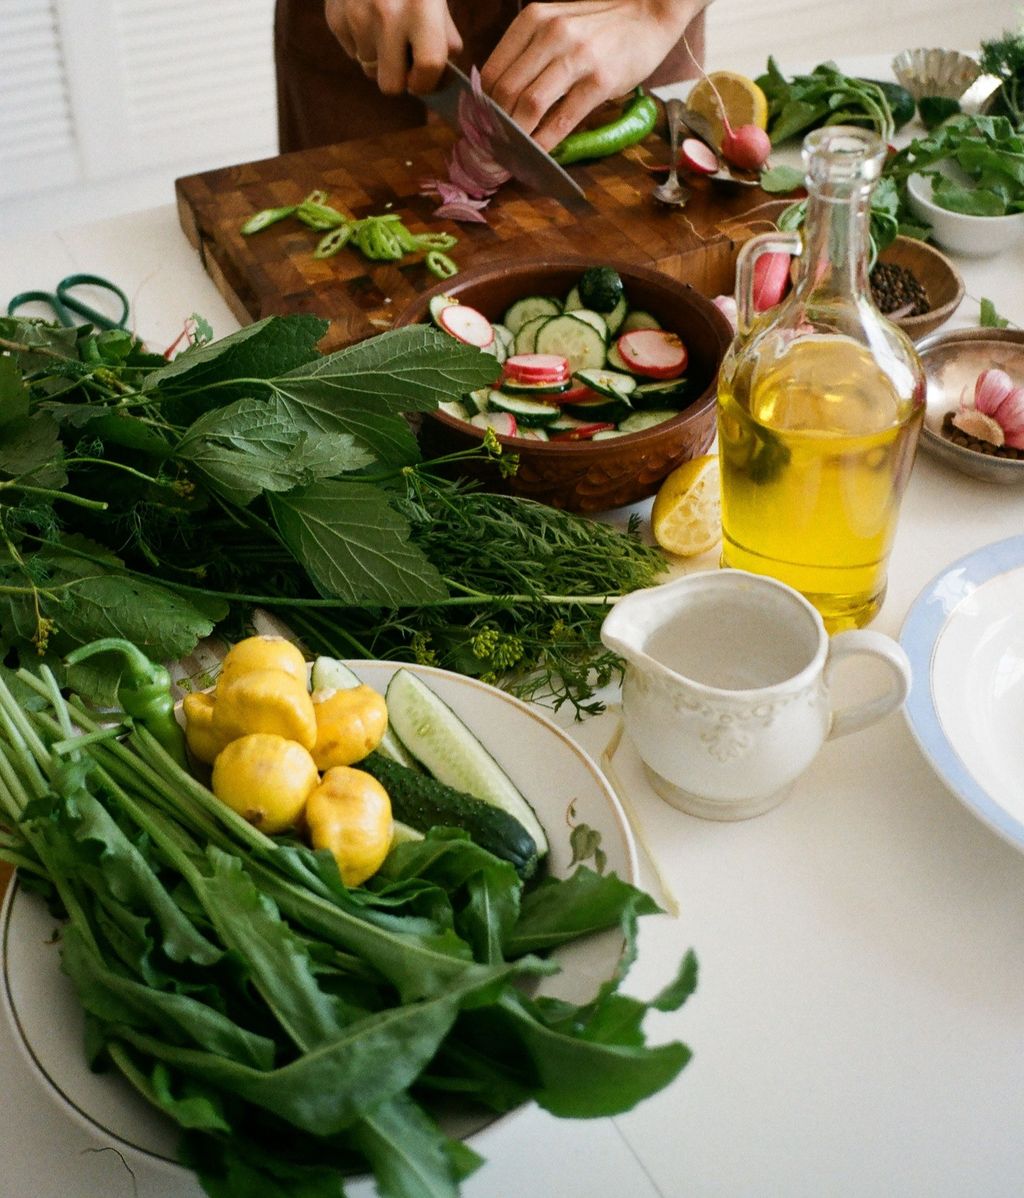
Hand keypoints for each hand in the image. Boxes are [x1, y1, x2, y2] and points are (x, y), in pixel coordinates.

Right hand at [323, 0, 461, 95]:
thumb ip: (444, 37)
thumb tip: (440, 79)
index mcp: (421, 8)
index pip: (428, 69)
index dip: (427, 81)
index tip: (425, 77)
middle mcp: (386, 15)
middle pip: (390, 85)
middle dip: (398, 78)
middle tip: (404, 60)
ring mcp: (356, 17)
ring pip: (369, 69)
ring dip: (379, 57)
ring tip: (385, 26)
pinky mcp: (335, 17)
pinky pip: (352, 51)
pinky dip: (361, 41)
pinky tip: (367, 14)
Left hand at [480, 0, 700, 150]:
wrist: (651, 12)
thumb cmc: (602, 25)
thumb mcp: (558, 25)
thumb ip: (531, 53)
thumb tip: (501, 99)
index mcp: (533, 19)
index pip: (492, 71)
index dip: (480, 106)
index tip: (479, 129)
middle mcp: (551, 34)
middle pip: (505, 91)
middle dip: (493, 127)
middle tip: (490, 149)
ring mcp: (576, 57)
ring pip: (529, 105)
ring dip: (515, 137)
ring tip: (509, 155)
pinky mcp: (600, 81)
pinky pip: (562, 119)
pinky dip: (545, 142)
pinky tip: (538, 155)